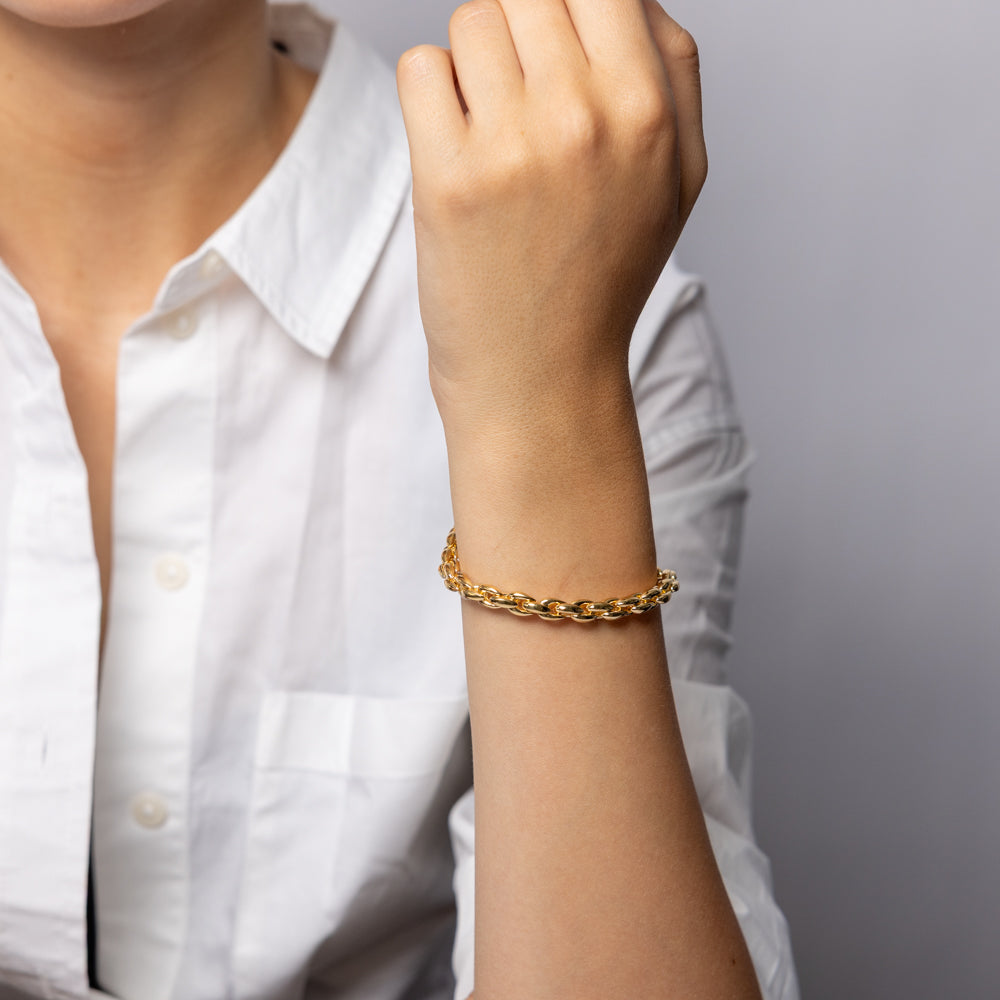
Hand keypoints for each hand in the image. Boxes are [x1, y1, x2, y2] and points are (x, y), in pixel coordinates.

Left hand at [396, 0, 705, 423]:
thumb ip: (674, 73)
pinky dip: (431, 100)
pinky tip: (458, 153)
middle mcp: (585, 117)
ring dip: (474, 70)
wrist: (542, 376)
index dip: (569, 5)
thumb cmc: (603, 278)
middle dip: (522, 33)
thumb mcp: (678, 181)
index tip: (552, 39)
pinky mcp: (447, 176)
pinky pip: (420, 68)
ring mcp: (514, 146)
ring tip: (494, 139)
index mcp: (648, 112)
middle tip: (522, 103)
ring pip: (473, 20)